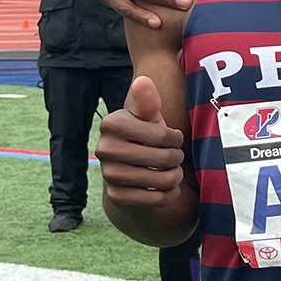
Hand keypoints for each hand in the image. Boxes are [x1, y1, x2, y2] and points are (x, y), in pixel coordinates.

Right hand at [97, 76, 184, 210]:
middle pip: (164, 158)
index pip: (163, 135)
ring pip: (163, 180)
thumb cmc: (145, 138)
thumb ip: (148, 102)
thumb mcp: (149, 118)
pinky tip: (164, 187)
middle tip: (173, 157)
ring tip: (170, 171)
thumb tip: (143, 82)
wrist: (131, 171)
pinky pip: (157, 199)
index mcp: (112, 124)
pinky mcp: (116, 196)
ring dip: (174, 176)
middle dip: (176, 158)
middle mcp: (104, 149)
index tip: (172, 138)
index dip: (175, 138)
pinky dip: (168, 194)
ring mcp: (108, 174)